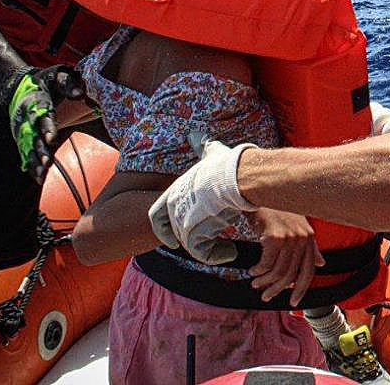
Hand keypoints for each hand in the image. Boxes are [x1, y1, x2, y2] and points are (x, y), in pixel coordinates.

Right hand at [4, 65, 84, 183]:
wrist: (17, 85)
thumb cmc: (44, 81)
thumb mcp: (58, 76)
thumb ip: (68, 84)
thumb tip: (80, 93)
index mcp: (37, 103)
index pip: (42, 117)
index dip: (46, 128)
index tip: (51, 139)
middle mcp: (28, 119)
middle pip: (33, 136)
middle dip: (40, 150)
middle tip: (47, 163)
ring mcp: (23, 129)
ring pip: (28, 148)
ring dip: (35, 161)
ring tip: (42, 174)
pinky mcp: (22, 137)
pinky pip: (26, 153)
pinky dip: (31, 165)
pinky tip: (38, 178)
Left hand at [148, 138, 257, 263]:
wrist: (235, 178)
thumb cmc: (224, 165)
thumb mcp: (209, 153)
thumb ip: (201, 146)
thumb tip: (195, 134)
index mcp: (173, 192)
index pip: (155, 216)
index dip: (162, 231)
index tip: (172, 241)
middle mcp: (174, 209)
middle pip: (177, 233)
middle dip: (194, 239)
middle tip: (213, 240)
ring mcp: (183, 222)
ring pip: (192, 245)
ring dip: (210, 248)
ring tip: (227, 247)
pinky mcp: (196, 234)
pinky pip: (204, 254)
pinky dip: (218, 255)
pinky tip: (230, 252)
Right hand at [247, 209, 323, 304]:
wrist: (259, 192)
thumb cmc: (276, 209)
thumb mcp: (297, 226)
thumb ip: (310, 246)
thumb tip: (322, 264)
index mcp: (310, 238)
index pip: (309, 270)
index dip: (302, 289)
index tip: (293, 302)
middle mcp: (303, 238)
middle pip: (291, 275)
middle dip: (277, 289)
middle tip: (266, 296)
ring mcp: (290, 237)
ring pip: (277, 272)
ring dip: (264, 281)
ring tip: (256, 282)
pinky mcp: (275, 237)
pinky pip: (265, 264)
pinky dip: (258, 271)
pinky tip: (252, 270)